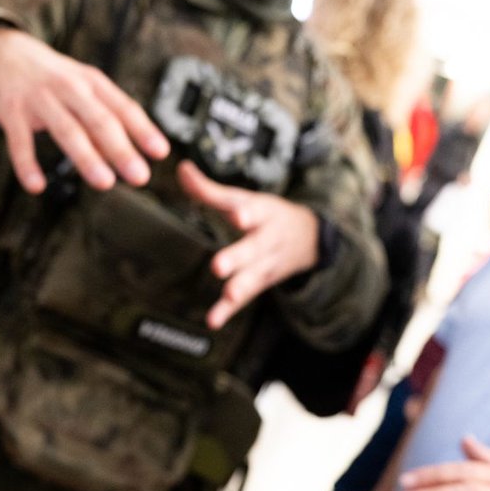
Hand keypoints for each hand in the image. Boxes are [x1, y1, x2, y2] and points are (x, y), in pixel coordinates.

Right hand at [0, 27, 168, 193]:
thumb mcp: (81, 85)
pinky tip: (37, 185)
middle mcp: (69, 88)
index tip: (160, 152)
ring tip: (104, 182)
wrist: (2, 49)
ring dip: (87, 157)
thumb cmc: (49, 74)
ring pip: (67, 130)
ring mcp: (39, 99)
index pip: (123, 107)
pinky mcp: (12, 111)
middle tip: (139, 175)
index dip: (143, 130)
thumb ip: (102, 117)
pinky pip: (20, 142)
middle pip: (99, 120)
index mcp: (91, 82)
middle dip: (121, 149)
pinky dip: (27, 165)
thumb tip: (123, 154)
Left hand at [177, 160, 318, 328]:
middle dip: (239, 257)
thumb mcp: (244, 198)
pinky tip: (213, 321)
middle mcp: (267, 240)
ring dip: (240, 287)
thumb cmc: (266, 215)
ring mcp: (266, 265)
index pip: (254, 210)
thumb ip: (210, 190)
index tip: (239, 215)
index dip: (245, 212)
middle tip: (220, 265)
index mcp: (263, 213)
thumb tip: (180, 168)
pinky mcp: (260, 284)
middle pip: (254, 248)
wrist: (309, 238)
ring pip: (254, 277)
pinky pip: (245, 299)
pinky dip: (228, 311)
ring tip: (228, 294)